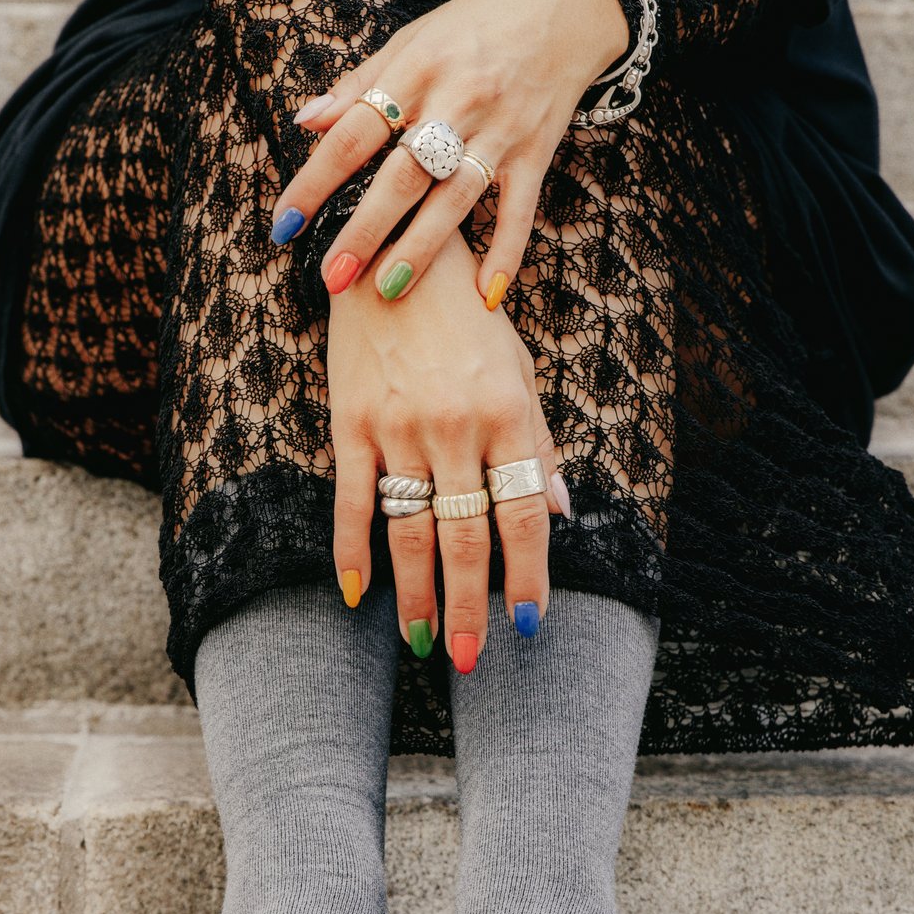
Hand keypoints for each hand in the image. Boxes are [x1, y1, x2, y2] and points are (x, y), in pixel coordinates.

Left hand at [273, 0, 628, 308]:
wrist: (566, 5)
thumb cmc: (478, 24)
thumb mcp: (414, 37)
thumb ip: (361, 83)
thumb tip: (305, 122)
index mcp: (417, 68)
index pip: (355, 132)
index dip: (316, 180)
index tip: (285, 223)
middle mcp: (458, 100)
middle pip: (403, 174)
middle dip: (366, 229)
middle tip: (333, 277)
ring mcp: (501, 129)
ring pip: (456, 197)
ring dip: (422, 247)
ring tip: (388, 289)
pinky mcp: (537, 151)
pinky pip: (520, 210)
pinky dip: (506, 252)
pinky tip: (485, 295)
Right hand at [328, 231, 564, 673]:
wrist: (394, 253)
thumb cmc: (468, 318)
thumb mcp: (519, 370)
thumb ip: (539, 444)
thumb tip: (562, 513)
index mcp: (508, 414)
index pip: (522, 513)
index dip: (527, 575)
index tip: (527, 623)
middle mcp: (455, 427)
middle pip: (465, 535)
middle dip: (471, 605)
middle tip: (471, 659)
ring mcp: (399, 427)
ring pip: (410, 530)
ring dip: (418, 594)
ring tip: (426, 642)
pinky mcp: (351, 423)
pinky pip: (353, 502)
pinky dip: (352, 552)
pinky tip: (358, 596)